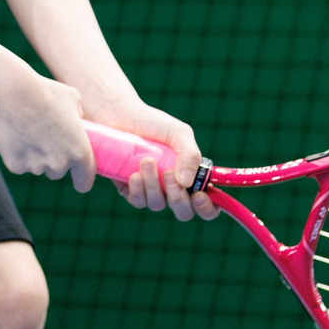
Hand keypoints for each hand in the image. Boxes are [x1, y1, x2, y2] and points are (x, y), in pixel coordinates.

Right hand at [0, 71, 94, 190]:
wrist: (12, 92)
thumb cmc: (45, 92)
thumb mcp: (73, 99)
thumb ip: (79, 118)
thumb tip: (77, 124)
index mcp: (80, 152)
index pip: (85, 181)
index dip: (82, 179)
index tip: (77, 176)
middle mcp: (59, 164)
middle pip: (58, 173)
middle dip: (54, 160)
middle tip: (46, 138)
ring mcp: (36, 167)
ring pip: (38, 168)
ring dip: (36, 157)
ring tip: (28, 131)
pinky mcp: (15, 166)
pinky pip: (20, 165)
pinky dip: (18, 155)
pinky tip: (16, 136)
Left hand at [89, 99, 215, 223]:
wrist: (121, 116)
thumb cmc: (154, 124)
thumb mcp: (179, 133)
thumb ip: (190, 155)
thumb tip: (186, 183)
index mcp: (191, 176)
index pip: (207, 204)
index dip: (207, 207)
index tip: (198, 195)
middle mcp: (173, 187)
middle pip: (183, 212)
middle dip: (178, 198)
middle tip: (169, 176)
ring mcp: (152, 190)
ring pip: (158, 205)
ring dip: (153, 186)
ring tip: (146, 161)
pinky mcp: (131, 190)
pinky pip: (137, 201)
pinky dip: (137, 190)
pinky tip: (134, 174)